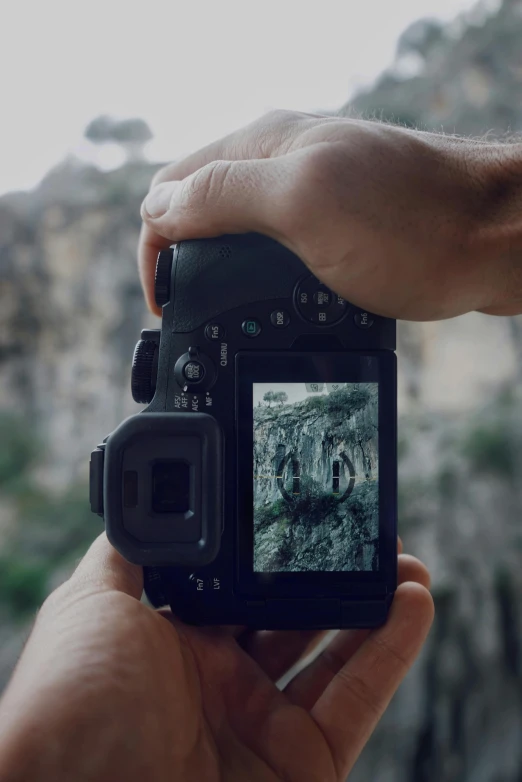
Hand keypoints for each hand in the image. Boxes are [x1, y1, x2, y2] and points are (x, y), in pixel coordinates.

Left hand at [0, 535, 432, 781]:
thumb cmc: (71, 705)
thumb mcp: (90, 607)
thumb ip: (128, 553)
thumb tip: (147, 504)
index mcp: (174, 640)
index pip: (240, 584)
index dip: (277, 551)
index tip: (309, 512)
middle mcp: (220, 679)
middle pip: (294, 615)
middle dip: (333, 574)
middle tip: (367, 534)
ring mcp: (262, 723)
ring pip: (335, 653)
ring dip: (376, 605)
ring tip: (406, 563)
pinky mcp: (303, 765)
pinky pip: (358, 702)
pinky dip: (393, 654)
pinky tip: (415, 604)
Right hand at [139, 110, 521, 320]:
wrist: (496, 238)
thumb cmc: (412, 221)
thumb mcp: (304, 204)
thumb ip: (225, 196)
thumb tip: (159, 208)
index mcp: (264, 146)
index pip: (174, 186)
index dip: (157, 243)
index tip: (165, 302)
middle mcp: (284, 163)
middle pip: (204, 209)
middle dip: (186, 259)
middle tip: (195, 316)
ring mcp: (315, 193)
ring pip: (242, 232)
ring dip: (224, 272)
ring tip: (231, 317)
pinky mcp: (342, 225)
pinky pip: (281, 249)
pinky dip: (265, 280)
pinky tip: (278, 306)